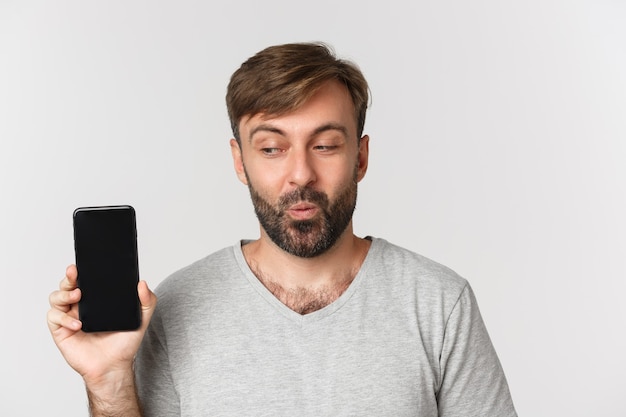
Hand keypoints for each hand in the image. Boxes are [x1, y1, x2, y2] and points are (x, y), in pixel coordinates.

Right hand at [47, 265, 156, 386]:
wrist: (114, 367)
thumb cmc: (124, 344)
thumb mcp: (141, 319)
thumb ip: (147, 301)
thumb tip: (142, 283)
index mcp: (96, 300)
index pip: (84, 280)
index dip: (80, 271)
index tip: (82, 264)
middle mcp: (80, 306)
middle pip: (66, 285)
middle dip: (68, 277)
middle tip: (75, 274)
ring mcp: (69, 318)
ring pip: (56, 297)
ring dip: (63, 294)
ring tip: (77, 296)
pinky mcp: (61, 331)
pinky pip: (54, 318)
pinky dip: (64, 318)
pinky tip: (78, 323)